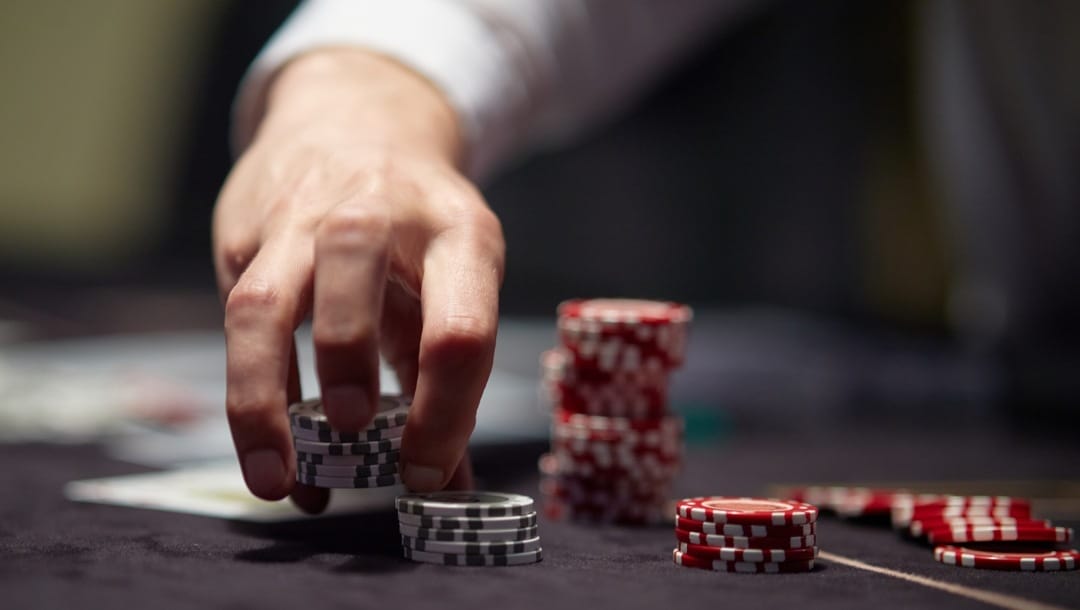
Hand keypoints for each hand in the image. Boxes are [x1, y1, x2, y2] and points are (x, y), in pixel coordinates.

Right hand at [213, 49, 503, 510]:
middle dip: (347, 354)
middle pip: (353, 269)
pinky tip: (266, 445)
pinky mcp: (245, 234)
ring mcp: (300, 218)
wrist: (354, 120)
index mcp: (457, 232)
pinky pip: (236, 317)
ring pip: (263, 303)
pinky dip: (249, 389)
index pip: (459, 327)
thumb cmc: (416, 224)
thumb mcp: (455, 275)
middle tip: (354, 429)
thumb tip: (447, 480)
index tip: (426, 473)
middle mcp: (376, 213)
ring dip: (263, 396)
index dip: (446, 412)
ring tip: (277, 479)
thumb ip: (449, 374)